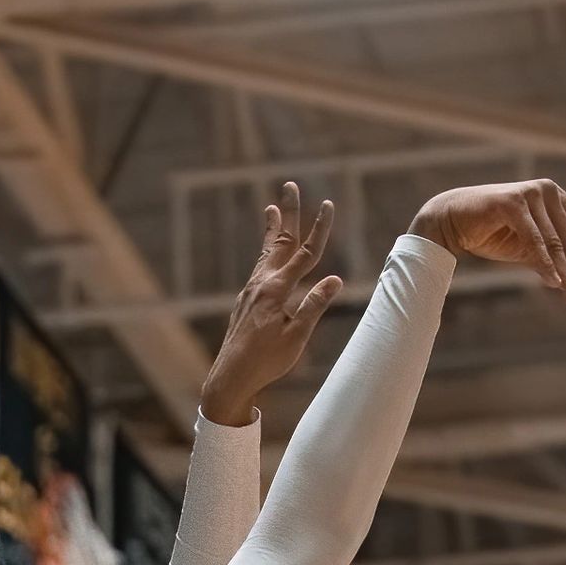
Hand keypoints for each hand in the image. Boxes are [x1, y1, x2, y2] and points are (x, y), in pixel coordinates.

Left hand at [201, 182, 343, 425]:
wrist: (230, 377)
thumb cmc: (266, 361)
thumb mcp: (296, 337)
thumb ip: (314, 306)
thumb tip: (335, 279)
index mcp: (277, 290)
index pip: (305, 254)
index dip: (319, 229)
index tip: (328, 205)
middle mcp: (261, 284)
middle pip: (281, 242)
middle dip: (289, 214)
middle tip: (289, 187)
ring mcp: (250, 292)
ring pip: (266, 254)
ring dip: (273, 231)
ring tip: (272, 210)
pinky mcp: (245, 302)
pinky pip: (259, 269)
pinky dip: (266, 255)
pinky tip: (267, 257)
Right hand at [409, 178, 565, 305]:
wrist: (451, 221)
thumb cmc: (488, 233)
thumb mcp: (524, 250)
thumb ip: (547, 260)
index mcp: (556, 202)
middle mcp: (549, 194)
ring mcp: (533, 196)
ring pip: (555, 244)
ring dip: (564, 274)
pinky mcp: (514, 203)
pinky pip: (535, 241)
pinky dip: (544, 263)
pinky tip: (554, 281)